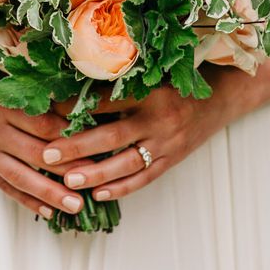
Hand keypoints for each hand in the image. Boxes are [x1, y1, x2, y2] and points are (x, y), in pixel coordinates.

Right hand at [0, 86, 90, 221]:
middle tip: (95, 180)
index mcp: (0, 104)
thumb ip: (36, 92)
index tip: (98, 143)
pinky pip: (5, 187)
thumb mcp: (4, 79)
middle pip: (36, 154)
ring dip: (50, 193)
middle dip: (68, 169)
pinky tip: (48, 211)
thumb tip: (80, 104)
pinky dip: (27, 200)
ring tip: (75, 206)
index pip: (43, 124)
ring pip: (21, 177)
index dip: (71, 136)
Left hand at [35, 75, 249, 203]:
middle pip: (110, 136)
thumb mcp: (153, 75)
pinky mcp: (172, 159)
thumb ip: (122, 82)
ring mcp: (166, 143)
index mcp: (149, 92)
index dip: (74, 106)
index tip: (46, 110)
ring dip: (95, 173)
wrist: (223, 96)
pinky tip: (98, 194)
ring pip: (125, 163)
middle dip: (76, 146)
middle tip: (47, 154)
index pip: (105, 101)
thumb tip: (76, 87)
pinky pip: (144, 178)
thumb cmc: (180, 82)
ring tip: (68, 180)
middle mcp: (157, 119)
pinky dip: (120, 188)